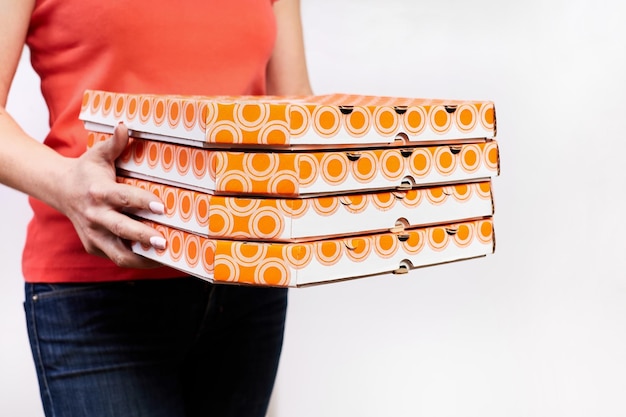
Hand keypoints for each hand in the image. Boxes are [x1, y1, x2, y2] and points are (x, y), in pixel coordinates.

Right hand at [59, 123, 166, 267]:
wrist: (60, 190)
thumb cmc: (86, 172)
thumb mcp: (98, 155)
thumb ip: (114, 144)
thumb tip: (125, 126)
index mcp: (98, 192)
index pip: (122, 198)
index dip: (142, 202)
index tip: (162, 206)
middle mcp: (94, 216)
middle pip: (120, 229)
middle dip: (143, 236)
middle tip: (164, 241)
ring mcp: (93, 234)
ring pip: (118, 253)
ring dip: (142, 257)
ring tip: (165, 257)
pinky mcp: (94, 246)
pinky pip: (117, 257)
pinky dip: (137, 260)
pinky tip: (157, 259)